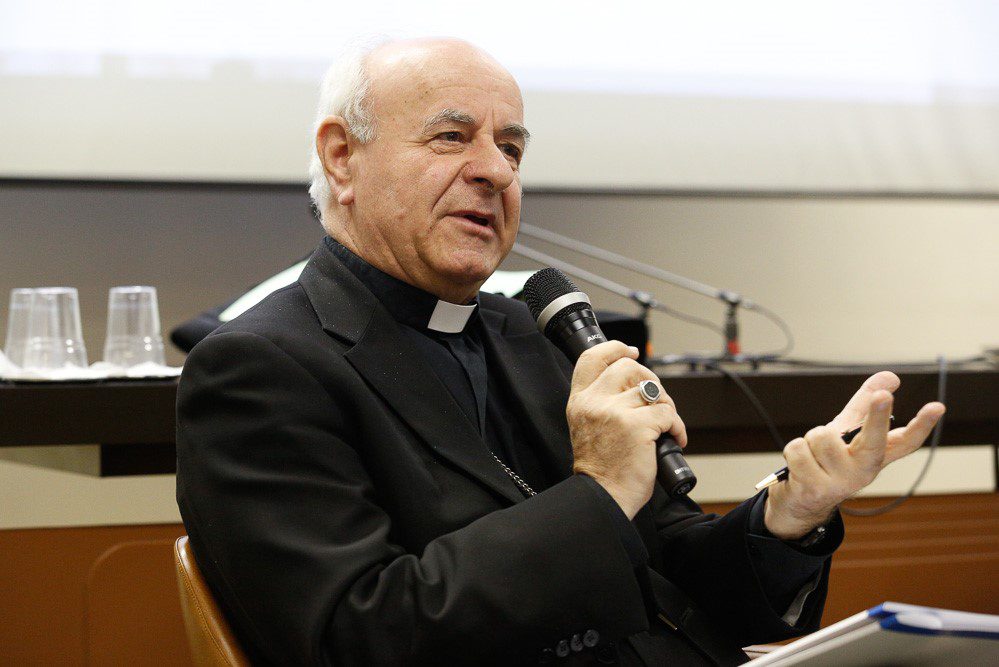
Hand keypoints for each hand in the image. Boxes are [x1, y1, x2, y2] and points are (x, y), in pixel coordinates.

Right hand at [567, 341, 686, 518]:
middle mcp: (594, 402)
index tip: (630, 351)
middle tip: (656, 400)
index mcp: (580, 401)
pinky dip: (677, 427)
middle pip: (628, 367)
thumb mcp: (588, 428)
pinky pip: (667, 413)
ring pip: (652, 390)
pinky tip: (673, 439)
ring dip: (666, 405)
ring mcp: (615, 412)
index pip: (592, 358)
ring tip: (665, 425)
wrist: (603, 497)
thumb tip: (635, 385)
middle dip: (649, 379)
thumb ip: (602, 403)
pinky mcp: (637, 426)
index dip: (614, 348)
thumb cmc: (601, 469)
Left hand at [765, 371, 945, 538]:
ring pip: (821, 436)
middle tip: (882, 395)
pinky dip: (795, 452)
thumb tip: (892, 376)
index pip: (907, 441)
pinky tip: (800, 467)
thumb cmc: (827, 459)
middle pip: (873, 438)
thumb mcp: (847, 432)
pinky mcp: (816, 489)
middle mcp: (865, 471)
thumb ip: (865, 404)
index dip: (923, 425)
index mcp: (876, 456)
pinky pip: (799, 449)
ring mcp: (842, 483)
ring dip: (810, 440)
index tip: (937, 407)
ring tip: (814, 456)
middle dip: (875, 415)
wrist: (801, 500)